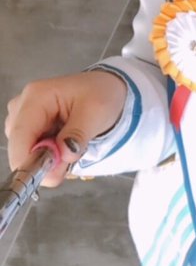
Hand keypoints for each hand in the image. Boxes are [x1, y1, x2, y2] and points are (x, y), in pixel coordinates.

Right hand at [5, 70, 127, 187]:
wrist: (106, 89)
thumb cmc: (102, 94)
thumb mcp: (97, 112)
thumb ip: (78, 135)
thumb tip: (62, 155)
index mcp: (36, 97)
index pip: (20, 135)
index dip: (29, 162)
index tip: (52, 177)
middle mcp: (23, 106)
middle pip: (19, 146)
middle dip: (43, 161)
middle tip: (71, 158)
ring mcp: (23, 117)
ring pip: (24, 152)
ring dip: (48, 159)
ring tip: (72, 147)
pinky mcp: (29, 128)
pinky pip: (31, 151)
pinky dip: (49, 156)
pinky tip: (64, 146)